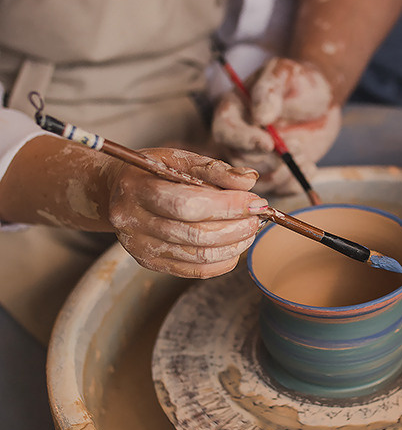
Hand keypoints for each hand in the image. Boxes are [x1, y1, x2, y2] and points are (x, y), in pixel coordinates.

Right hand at [104, 148, 266, 276]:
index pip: (188, 203)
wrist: (116, 191)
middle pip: (195, 234)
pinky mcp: (149, 263)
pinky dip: (221, 261)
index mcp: (137, 189)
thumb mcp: (177, 159)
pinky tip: (235, 248)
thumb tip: (249, 182)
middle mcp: (133, 221)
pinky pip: (193, 270)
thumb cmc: (152, 172)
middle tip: (257, 217)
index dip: (227, 205)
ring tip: (250, 230)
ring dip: (233, 245)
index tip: (256, 201)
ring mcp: (139, 246)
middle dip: (235, 227)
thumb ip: (213, 169)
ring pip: (197, 255)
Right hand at [211, 58, 341, 193]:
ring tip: (305, 154)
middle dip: (270, 159)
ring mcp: (256, 159)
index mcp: (233, 111)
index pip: (226, 131)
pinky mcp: (274, 174)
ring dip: (284, 173)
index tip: (269, 143)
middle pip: (240, 161)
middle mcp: (238, 139)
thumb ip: (270, 90)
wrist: (322, 101)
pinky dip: (295, 184)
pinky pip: (278, 190)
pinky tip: (310, 167)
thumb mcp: (285, 74)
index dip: (244, 140)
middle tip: (297, 145)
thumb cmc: (300, 83)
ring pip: (258, 181)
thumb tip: (261, 116)